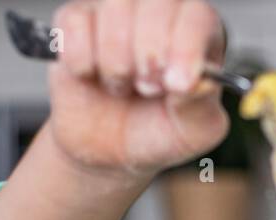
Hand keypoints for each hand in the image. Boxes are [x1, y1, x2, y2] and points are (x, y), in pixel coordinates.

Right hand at [47, 0, 230, 180]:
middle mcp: (160, 13)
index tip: (177, 85)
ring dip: (116, 62)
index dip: (186, 48)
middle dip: (149, 54)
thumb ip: (201, 108)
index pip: (197, 16)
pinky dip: (82, 60)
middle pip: (156, 3)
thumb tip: (199, 83)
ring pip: (115, 8)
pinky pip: (74, 22)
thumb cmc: (156, 132)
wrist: (106, 150)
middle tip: (147, 89)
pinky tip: (92, 76)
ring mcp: (117, 11)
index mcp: (198, 34)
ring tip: (122, 87)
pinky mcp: (76, 18)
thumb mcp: (191, 133)